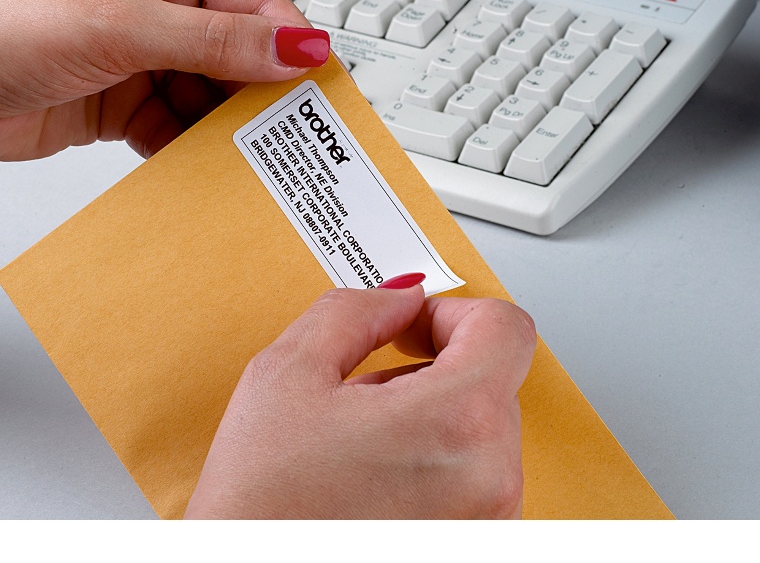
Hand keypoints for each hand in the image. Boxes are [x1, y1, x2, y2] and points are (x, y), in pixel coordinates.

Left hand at [0, 0, 328, 160]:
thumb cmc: (4, 23)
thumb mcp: (123, 24)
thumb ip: (216, 39)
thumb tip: (294, 45)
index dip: (287, 38)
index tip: (318, 78)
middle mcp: (161, 2)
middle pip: (238, 50)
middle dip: (258, 89)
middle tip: (287, 125)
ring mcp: (147, 55)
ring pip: (214, 94)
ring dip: (226, 125)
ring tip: (245, 151)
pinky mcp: (131, 102)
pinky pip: (181, 127)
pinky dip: (192, 149)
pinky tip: (200, 165)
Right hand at [184, 284, 535, 518]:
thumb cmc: (261, 509)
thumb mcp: (288, 373)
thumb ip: (356, 310)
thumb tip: (401, 298)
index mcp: (457, 422)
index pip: (505, 327)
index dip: (452, 311)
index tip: (412, 326)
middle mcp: (492, 477)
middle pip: (492, 375)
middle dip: (430, 366)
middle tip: (369, 387)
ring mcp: (492, 519)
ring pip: (483, 424)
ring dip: (431, 412)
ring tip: (366, 437)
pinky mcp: (481, 544)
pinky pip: (478, 472)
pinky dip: (436, 457)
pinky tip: (381, 472)